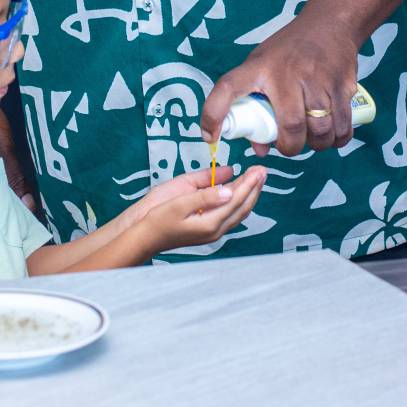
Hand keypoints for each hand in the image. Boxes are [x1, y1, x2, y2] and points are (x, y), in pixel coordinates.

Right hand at [132, 165, 265, 254]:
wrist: (144, 237)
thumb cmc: (158, 220)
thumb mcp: (179, 203)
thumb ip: (205, 195)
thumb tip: (228, 188)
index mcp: (210, 224)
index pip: (237, 201)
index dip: (249, 184)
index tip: (258, 169)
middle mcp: (215, 230)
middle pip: (243, 207)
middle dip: (254, 188)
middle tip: (262, 170)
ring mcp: (213, 231)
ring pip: (238, 211)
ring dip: (249, 194)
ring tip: (256, 177)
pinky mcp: (208, 228)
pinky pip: (230, 214)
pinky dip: (238, 200)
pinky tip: (239, 189)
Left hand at [200, 12, 359, 155]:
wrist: (330, 23)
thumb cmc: (290, 49)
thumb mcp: (264, 64)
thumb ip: (256, 103)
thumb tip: (261, 147)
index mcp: (259, 67)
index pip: (228, 87)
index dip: (214, 115)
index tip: (211, 137)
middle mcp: (287, 73)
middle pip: (291, 125)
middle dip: (290, 147)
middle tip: (289, 145)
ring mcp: (318, 79)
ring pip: (321, 129)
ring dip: (316, 145)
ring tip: (312, 140)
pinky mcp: (342, 85)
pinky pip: (343, 126)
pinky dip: (338, 139)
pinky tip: (332, 135)